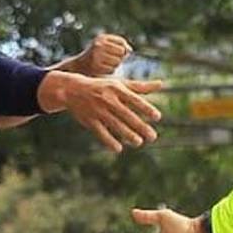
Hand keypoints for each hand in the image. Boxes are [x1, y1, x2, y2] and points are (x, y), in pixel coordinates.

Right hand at [36, 72, 162, 152]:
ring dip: (128, 135)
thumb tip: (161, 84)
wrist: (71, 89)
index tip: (157, 117)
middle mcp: (108, 100)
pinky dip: (108, 141)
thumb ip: (140, 87)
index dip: (146, 109)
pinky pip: (100, 132)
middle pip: (127, 115)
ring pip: (115, 125)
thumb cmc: (102, 86)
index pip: (135, 100)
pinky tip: (118, 149)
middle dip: (140, 127)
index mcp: (117, 90)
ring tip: (139, 142)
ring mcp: (98, 111)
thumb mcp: (120, 84)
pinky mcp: (89, 120)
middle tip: (153, 137)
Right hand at [74, 34, 132, 76]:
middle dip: (119, 57)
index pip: (122, 42)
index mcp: (101, 38)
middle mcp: (98, 44)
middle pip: (122, 52)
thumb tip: (130, 50)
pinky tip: (102, 69)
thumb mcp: (106, 47)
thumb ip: (120, 46)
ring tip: (105, 64)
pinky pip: (112, 70)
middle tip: (110, 59)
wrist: (79, 67)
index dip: (123, 49)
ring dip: (115, 65)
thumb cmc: (97, 57)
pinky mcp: (96, 65)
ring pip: (118, 62)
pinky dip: (109, 71)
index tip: (117, 53)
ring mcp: (96, 54)